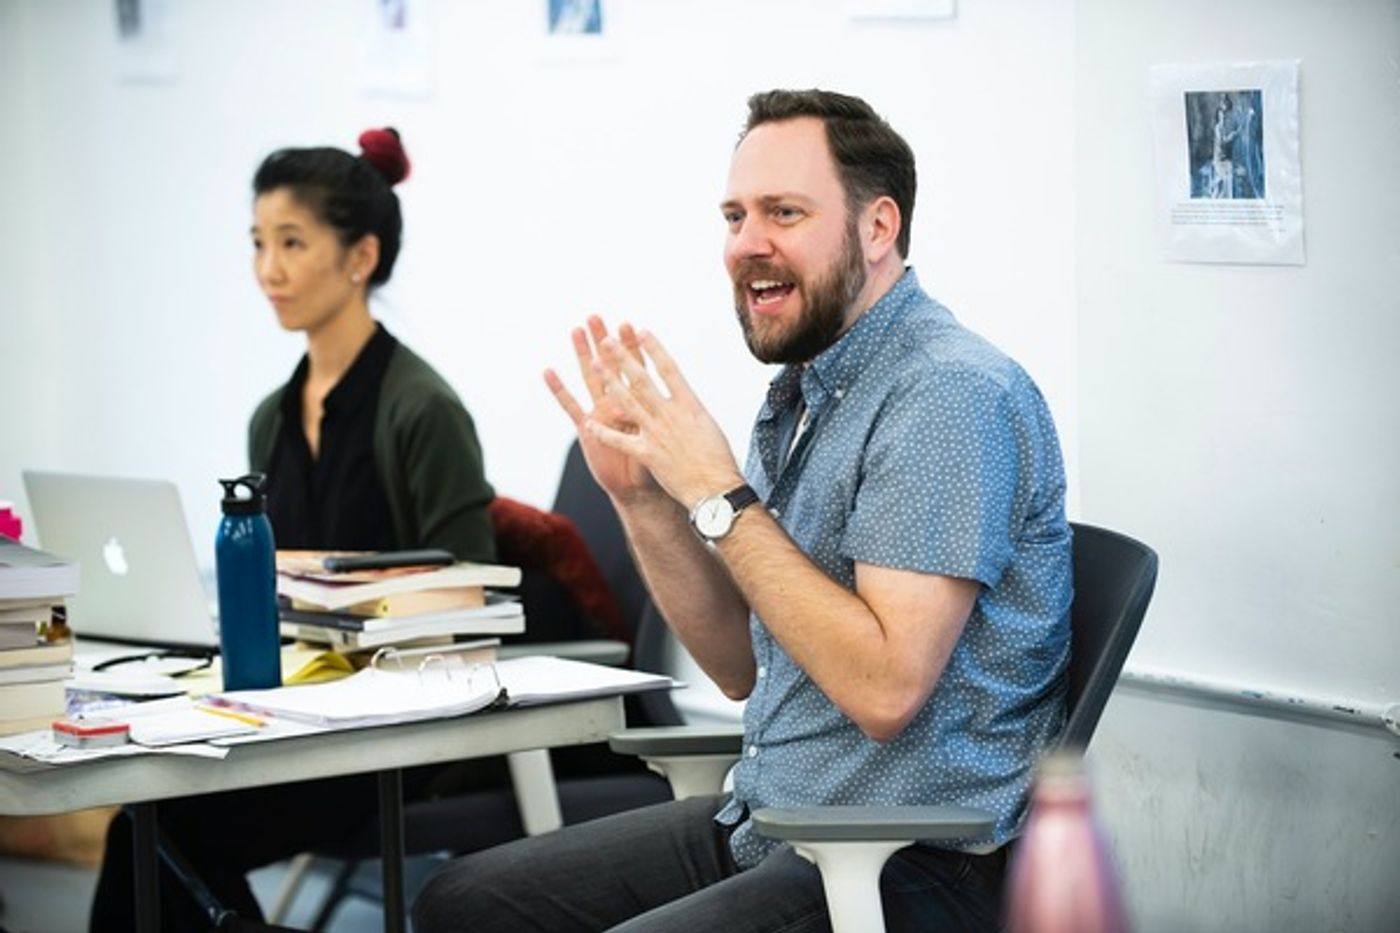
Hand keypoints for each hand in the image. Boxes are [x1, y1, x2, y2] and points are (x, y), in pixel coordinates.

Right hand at [544, 317, 660, 503]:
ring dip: (583, 354)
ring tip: (576, 331)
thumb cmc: (663, 460)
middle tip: (596, 317)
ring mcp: (602, 414)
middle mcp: (620, 403)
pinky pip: (571, 407)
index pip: (638, 368)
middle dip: (605, 341)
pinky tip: (548, 371)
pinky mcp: (587, 430)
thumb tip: (673, 404)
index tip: (630, 324)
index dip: (634, 348)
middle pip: (612, 366)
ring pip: (591, 378)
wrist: (642, 488)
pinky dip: (560, 390)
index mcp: (642, 402)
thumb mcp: (669, 437)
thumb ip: (667, 419)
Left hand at [585, 328, 743, 509]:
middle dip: (623, 358)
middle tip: (607, 340)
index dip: (654, 349)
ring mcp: (657, 433)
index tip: (641, 331)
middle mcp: (671, 415)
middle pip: (643, 380)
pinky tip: (588, 424)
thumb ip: (690, 410)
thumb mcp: (708, 426)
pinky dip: (603, 433)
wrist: (716, 490)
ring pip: (628, 402)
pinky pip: (620, 441)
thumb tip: (683, 399)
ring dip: (609, 382)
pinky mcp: (647, 454)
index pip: (669, 369)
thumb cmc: (718, 460)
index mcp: (690, 405)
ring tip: (595, 365)